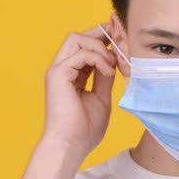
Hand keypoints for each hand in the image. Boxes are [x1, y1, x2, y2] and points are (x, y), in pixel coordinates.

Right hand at [43, 24, 116, 156]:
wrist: (71, 145)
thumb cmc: (85, 128)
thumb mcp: (101, 96)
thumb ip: (104, 77)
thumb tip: (114, 61)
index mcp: (71, 74)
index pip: (84, 45)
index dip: (102, 39)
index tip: (121, 40)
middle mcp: (62, 68)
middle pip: (78, 35)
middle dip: (101, 34)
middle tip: (120, 42)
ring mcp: (58, 70)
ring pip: (76, 38)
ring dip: (100, 47)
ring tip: (114, 63)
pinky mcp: (57, 74)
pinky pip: (80, 54)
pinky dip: (98, 59)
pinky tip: (109, 71)